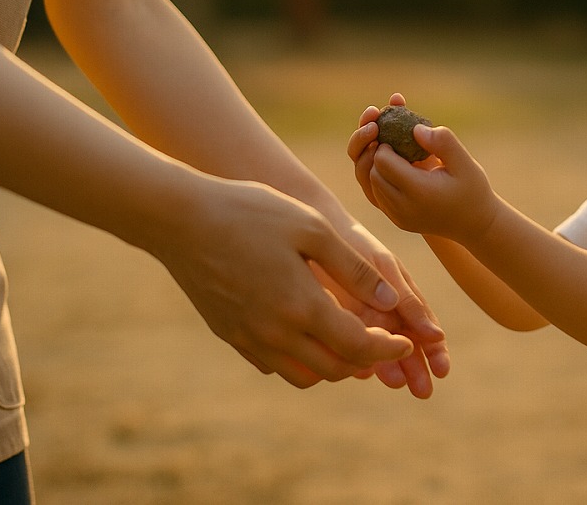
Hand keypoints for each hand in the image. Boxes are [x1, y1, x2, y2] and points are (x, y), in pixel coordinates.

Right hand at [151, 176, 412, 387]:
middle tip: (384, 340)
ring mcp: (248, 338)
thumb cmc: (253, 212)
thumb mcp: (313, 228)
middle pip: (334, 369)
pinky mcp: (229, 334)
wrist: (180, 218)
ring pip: (303, 375)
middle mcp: (275, 334)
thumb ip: (355, 269)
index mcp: (302, 307)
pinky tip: (308, 334)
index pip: (359, 347)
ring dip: (334, 366)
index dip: (389, 348)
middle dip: (367, 360)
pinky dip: (300, 360)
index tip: (407, 339)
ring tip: (350, 340)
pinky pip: (273, 365)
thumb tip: (393, 301)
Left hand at [309, 257, 446, 397]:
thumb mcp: (386, 269)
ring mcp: (359, 322)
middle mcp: (383, 314)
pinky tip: (364, 371)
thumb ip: (408, 300)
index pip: (424, 331)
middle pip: (405, 349)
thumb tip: (435, 335)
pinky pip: (348, 351)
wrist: (312, 233)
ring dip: (390, 370)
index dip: (435, 352)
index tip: (442, 371)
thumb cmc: (354, 244)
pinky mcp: (333, 327)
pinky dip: (357, 362)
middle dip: (416, 370)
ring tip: (396, 383)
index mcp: (401, 298)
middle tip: (423, 391)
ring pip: (379, 353)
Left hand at [348, 94, 499, 245]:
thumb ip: (443, 142)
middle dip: (380, 155)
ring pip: (373, 185)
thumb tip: (415, 129)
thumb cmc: (473, 188)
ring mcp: (399, 217)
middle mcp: (404, 207)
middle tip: (395, 142)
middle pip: (373, 173)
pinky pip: (380, 196)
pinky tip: (402, 171)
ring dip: (380, 168)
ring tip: (399, 156)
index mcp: (420, 191)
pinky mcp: (398, 221)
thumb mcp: (465, 162)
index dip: (386, 144)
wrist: (476, 223)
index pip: (383, 161)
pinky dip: (384, 181)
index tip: (400, 136)